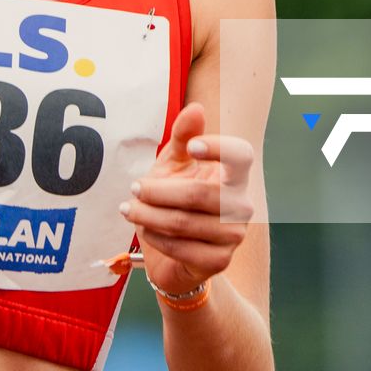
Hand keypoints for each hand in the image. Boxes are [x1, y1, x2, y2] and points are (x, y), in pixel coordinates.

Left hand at [121, 101, 256, 297]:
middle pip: (200, 193)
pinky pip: (181, 247)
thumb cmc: (176, 200)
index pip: (241, 156)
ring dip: (149, 215)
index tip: (191, 147)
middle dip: (159, 191)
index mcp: (234, 175)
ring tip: (129, 209)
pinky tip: (145, 229)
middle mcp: (242, 204)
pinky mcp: (219, 261)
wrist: (173, 253)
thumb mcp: (174, 165)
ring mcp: (234, 235)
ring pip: (184, 222)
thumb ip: (183, 137)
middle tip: (134, 187)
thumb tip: (196, 109)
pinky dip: (155, 236)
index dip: (220, 149)